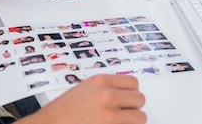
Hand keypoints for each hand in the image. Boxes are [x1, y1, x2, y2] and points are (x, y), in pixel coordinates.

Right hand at [21, 75, 145, 123]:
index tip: (127, 99)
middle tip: (124, 114)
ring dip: (132, 121)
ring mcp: (109, 115)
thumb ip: (103, 89)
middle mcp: (107, 95)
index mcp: (99, 81)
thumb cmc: (61, 112)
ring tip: (120, 123)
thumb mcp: (83, 90)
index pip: (133, 83)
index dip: (131, 93)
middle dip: (133, 108)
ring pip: (140, 117)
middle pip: (139, 99)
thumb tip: (122, 94)